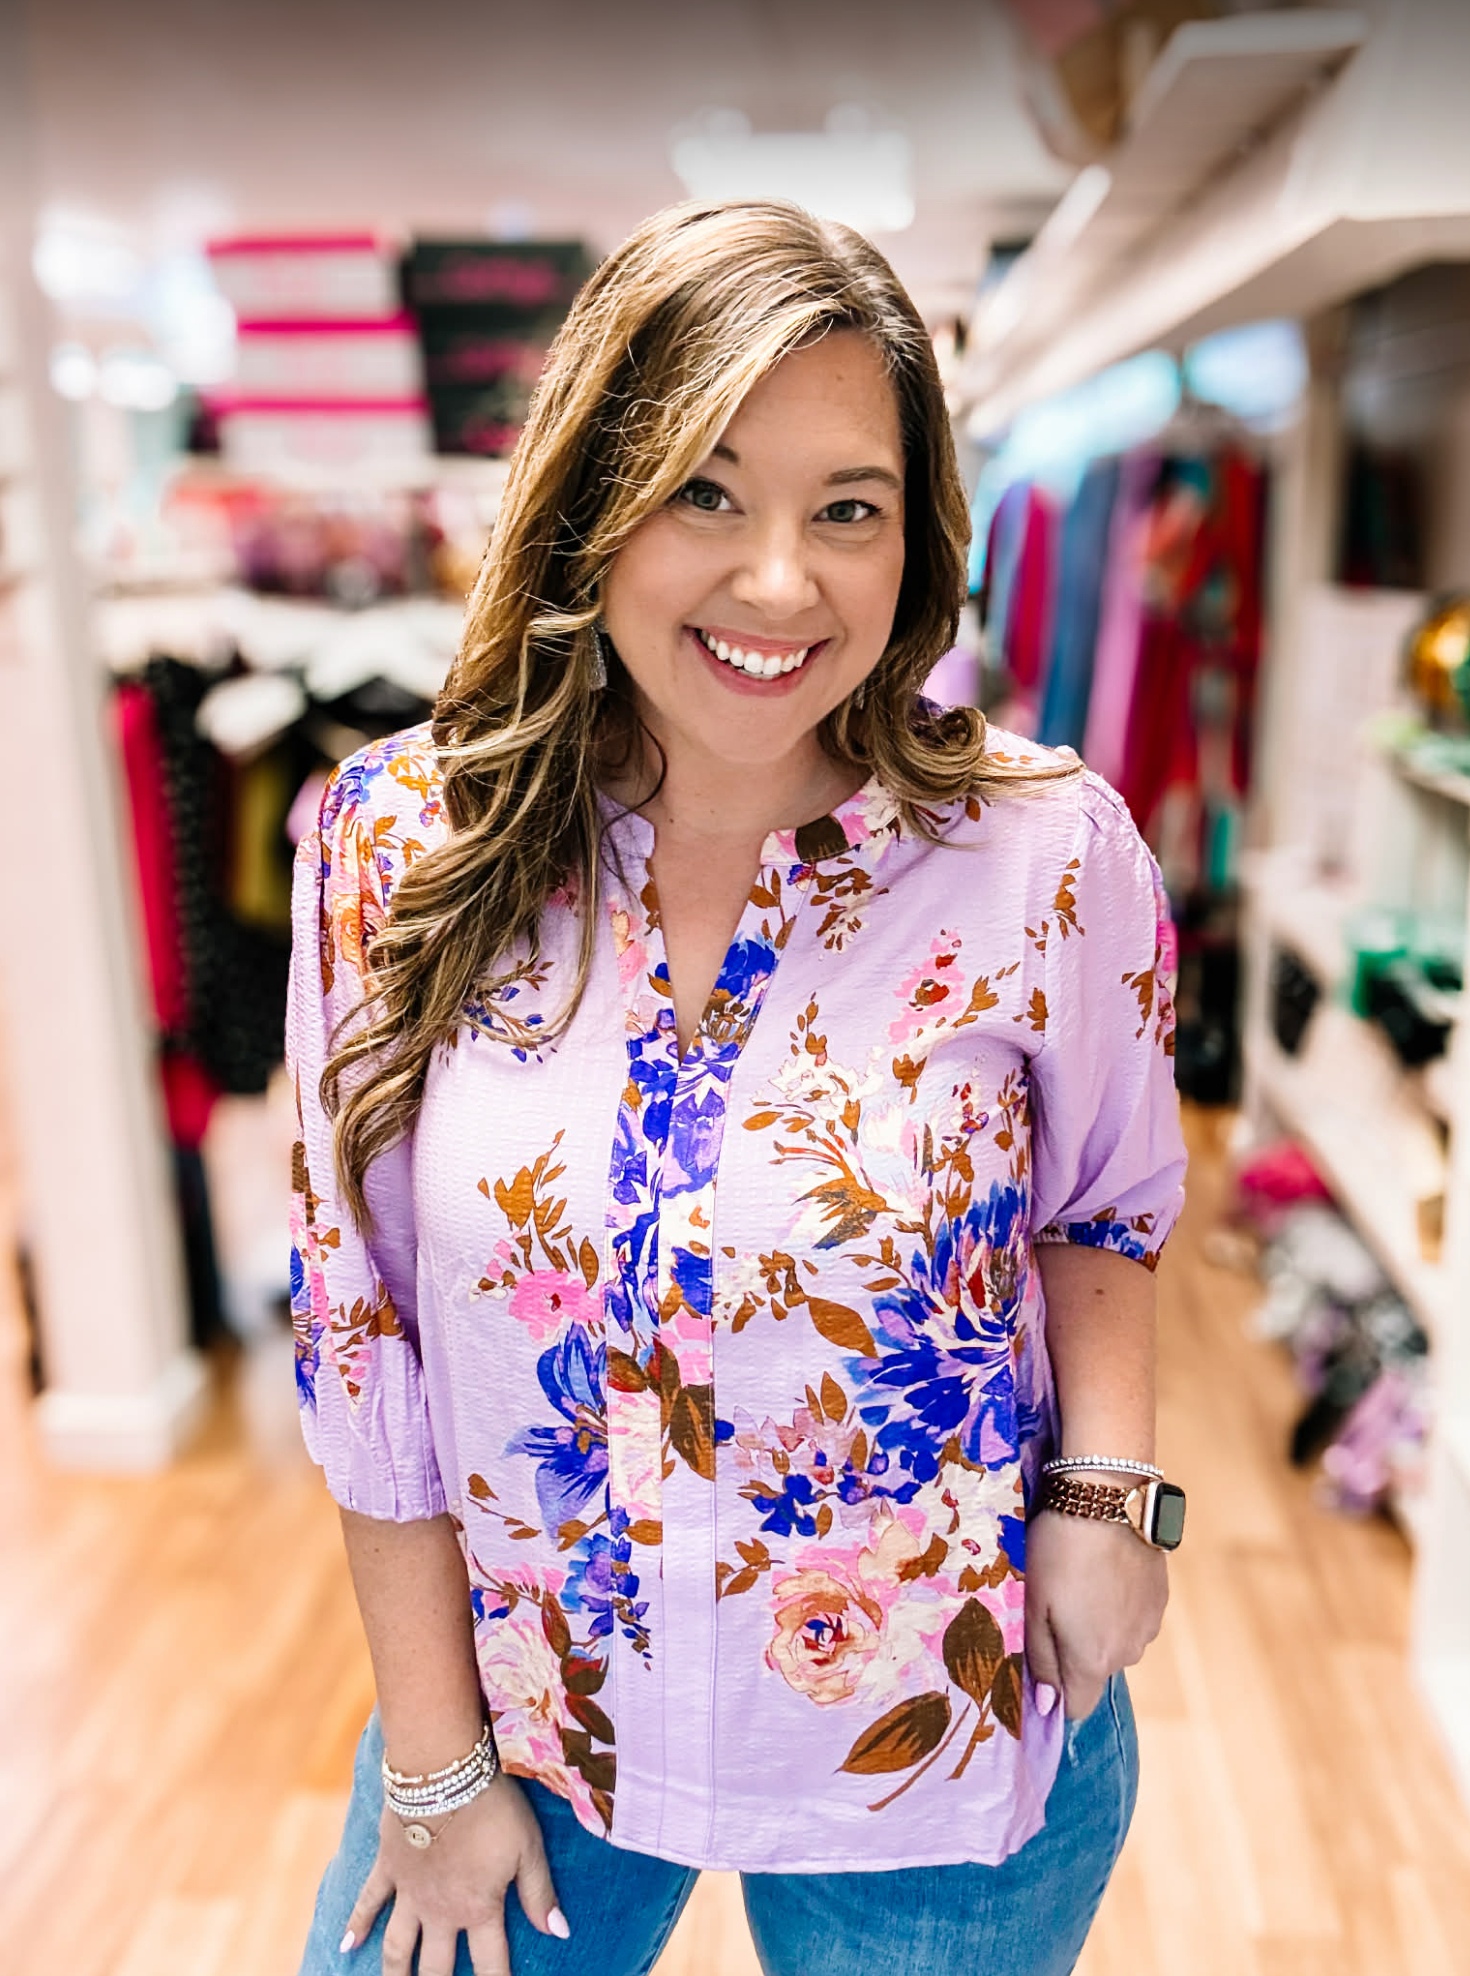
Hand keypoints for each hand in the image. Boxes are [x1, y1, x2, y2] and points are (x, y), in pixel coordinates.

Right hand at [341, 1772, 566, 1975]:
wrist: (443, 1775)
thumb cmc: (492, 1808)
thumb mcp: (528, 1848)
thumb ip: (539, 1893)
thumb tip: (560, 1933)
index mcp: (478, 1909)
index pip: (490, 1965)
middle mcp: (441, 1912)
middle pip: (437, 1968)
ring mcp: (409, 1893)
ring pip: (398, 1948)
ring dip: (396, 1974)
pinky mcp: (387, 1868)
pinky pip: (368, 1903)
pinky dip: (356, 1926)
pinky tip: (346, 1947)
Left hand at [1024, 1507, 1167, 1719]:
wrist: (1108, 1499)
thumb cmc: (1059, 1551)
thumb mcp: (1035, 1604)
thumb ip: (1041, 1660)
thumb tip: (1048, 1708)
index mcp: (1093, 1661)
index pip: (1076, 1708)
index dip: (1056, 1692)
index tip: (1041, 1660)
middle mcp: (1128, 1654)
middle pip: (1095, 1673)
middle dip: (1074, 1652)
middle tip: (1055, 1605)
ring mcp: (1149, 1627)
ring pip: (1116, 1644)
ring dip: (1099, 1627)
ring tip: (1081, 1582)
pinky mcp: (1161, 1599)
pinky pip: (1134, 1619)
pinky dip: (1119, 1606)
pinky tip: (1106, 1572)